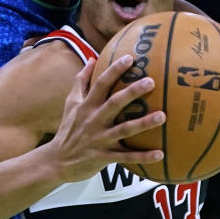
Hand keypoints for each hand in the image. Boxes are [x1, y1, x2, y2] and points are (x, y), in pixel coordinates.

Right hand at [47, 55, 165, 183]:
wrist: (57, 160)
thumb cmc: (68, 129)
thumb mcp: (70, 103)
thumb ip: (81, 81)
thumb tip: (91, 59)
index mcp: (86, 106)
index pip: (100, 84)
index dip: (114, 70)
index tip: (129, 58)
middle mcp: (94, 120)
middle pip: (114, 104)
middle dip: (132, 92)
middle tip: (150, 81)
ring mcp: (100, 139)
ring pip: (124, 130)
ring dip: (143, 124)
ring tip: (162, 116)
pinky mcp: (104, 157)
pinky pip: (126, 157)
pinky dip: (143, 156)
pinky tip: (160, 154)